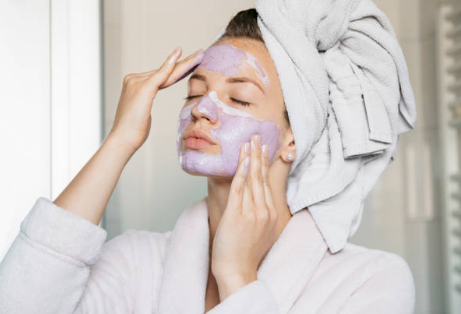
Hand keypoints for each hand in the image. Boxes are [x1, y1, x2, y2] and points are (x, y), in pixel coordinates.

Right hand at [108, 46, 204, 152]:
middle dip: (183, 63)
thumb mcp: (141, 115)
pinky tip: (179, 54)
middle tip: (199, 54)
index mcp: (134, 84)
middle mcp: (134, 79)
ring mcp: (137, 82)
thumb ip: (144, 105)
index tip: (190, 64)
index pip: (160, 75)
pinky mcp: (143, 88)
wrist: (123, 139)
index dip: (176, 69)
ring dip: (184, 63)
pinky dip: (170, 64)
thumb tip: (146, 108)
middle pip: (164, 71)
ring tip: (199, 55)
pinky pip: (161, 74)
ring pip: (166, 72)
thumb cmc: (132, 131)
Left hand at [211, 134, 278, 298]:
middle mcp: (264, 211)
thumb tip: (256, 203)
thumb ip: (261, 215)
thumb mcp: (261, 233)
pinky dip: (241, 172)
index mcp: (271, 214)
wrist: (238, 272)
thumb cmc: (246, 254)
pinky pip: (240, 189)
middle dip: (259, 154)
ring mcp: (252, 213)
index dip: (264, 164)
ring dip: (250, 157)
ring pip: (252, 179)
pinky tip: (242, 159)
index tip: (264, 149)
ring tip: (249, 141)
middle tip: (257, 135)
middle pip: (261, 177)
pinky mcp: (238, 215)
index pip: (267, 183)